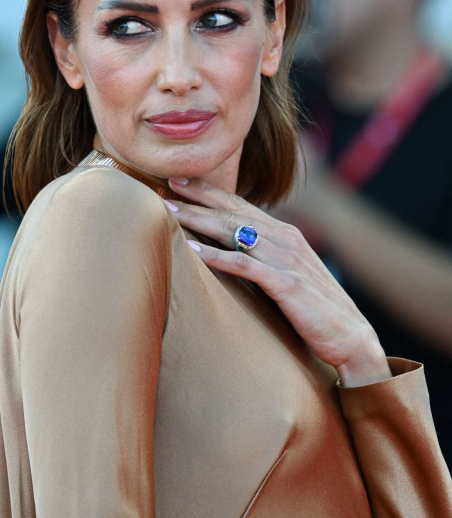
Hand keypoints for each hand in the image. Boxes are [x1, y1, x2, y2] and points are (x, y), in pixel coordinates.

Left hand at [165, 177, 390, 387]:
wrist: (352, 337)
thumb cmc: (315, 308)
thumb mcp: (287, 273)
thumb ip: (263, 256)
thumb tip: (230, 249)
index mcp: (284, 234)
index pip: (240, 205)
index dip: (209, 191)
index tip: (179, 180)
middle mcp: (285, 238)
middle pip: (232, 213)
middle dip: (197, 198)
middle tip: (165, 184)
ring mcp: (286, 259)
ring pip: (235, 232)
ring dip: (199, 221)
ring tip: (170, 213)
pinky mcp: (287, 284)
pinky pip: (246, 266)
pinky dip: (218, 257)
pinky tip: (194, 251)